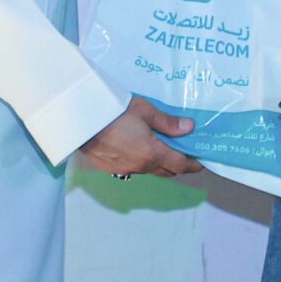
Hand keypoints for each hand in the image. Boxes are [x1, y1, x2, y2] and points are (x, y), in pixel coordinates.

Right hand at [78, 95, 200, 177]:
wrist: (80, 117)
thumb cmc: (113, 110)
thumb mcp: (144, 110)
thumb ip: (167, 123)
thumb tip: (189, 128)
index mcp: (151, 153)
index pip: (179, 165)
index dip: (193, 165)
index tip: (200, 162)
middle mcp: (139, 166)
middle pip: (166, 172)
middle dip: (177, 165)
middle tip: (184, 155)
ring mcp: (123, 169)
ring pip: (148, 171)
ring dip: (158, 164)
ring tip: (160, 150)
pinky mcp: (109, 168)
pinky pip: (132, 169)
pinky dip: (140, 163)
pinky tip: (137, 150)